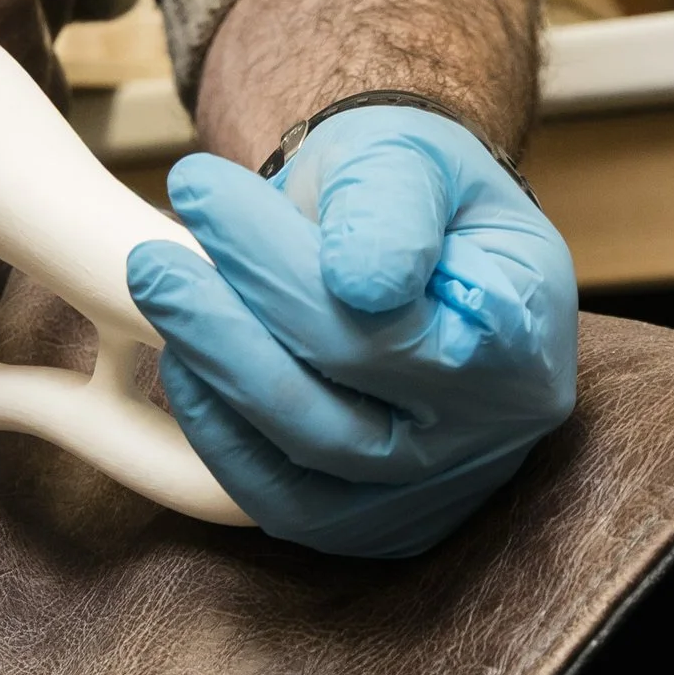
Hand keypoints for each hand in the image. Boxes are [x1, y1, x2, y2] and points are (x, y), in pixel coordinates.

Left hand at [124, 105, 576, 558]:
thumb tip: (361, 283)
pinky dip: (221, 438)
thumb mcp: (410, 156)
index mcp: (524, 337)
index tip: (198, 189)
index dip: (282, 265)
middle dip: (228, 327)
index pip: (389, 325)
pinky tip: (181, 363)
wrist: (404, 236)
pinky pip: (285, 505)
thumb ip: (392, 205)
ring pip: (307, 466)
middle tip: (149, 257)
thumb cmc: (407, 188)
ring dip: (216, 380)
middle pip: (343, 407)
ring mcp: (434, 487)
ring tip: (160, 291)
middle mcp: (493, 431)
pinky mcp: (373, 518)